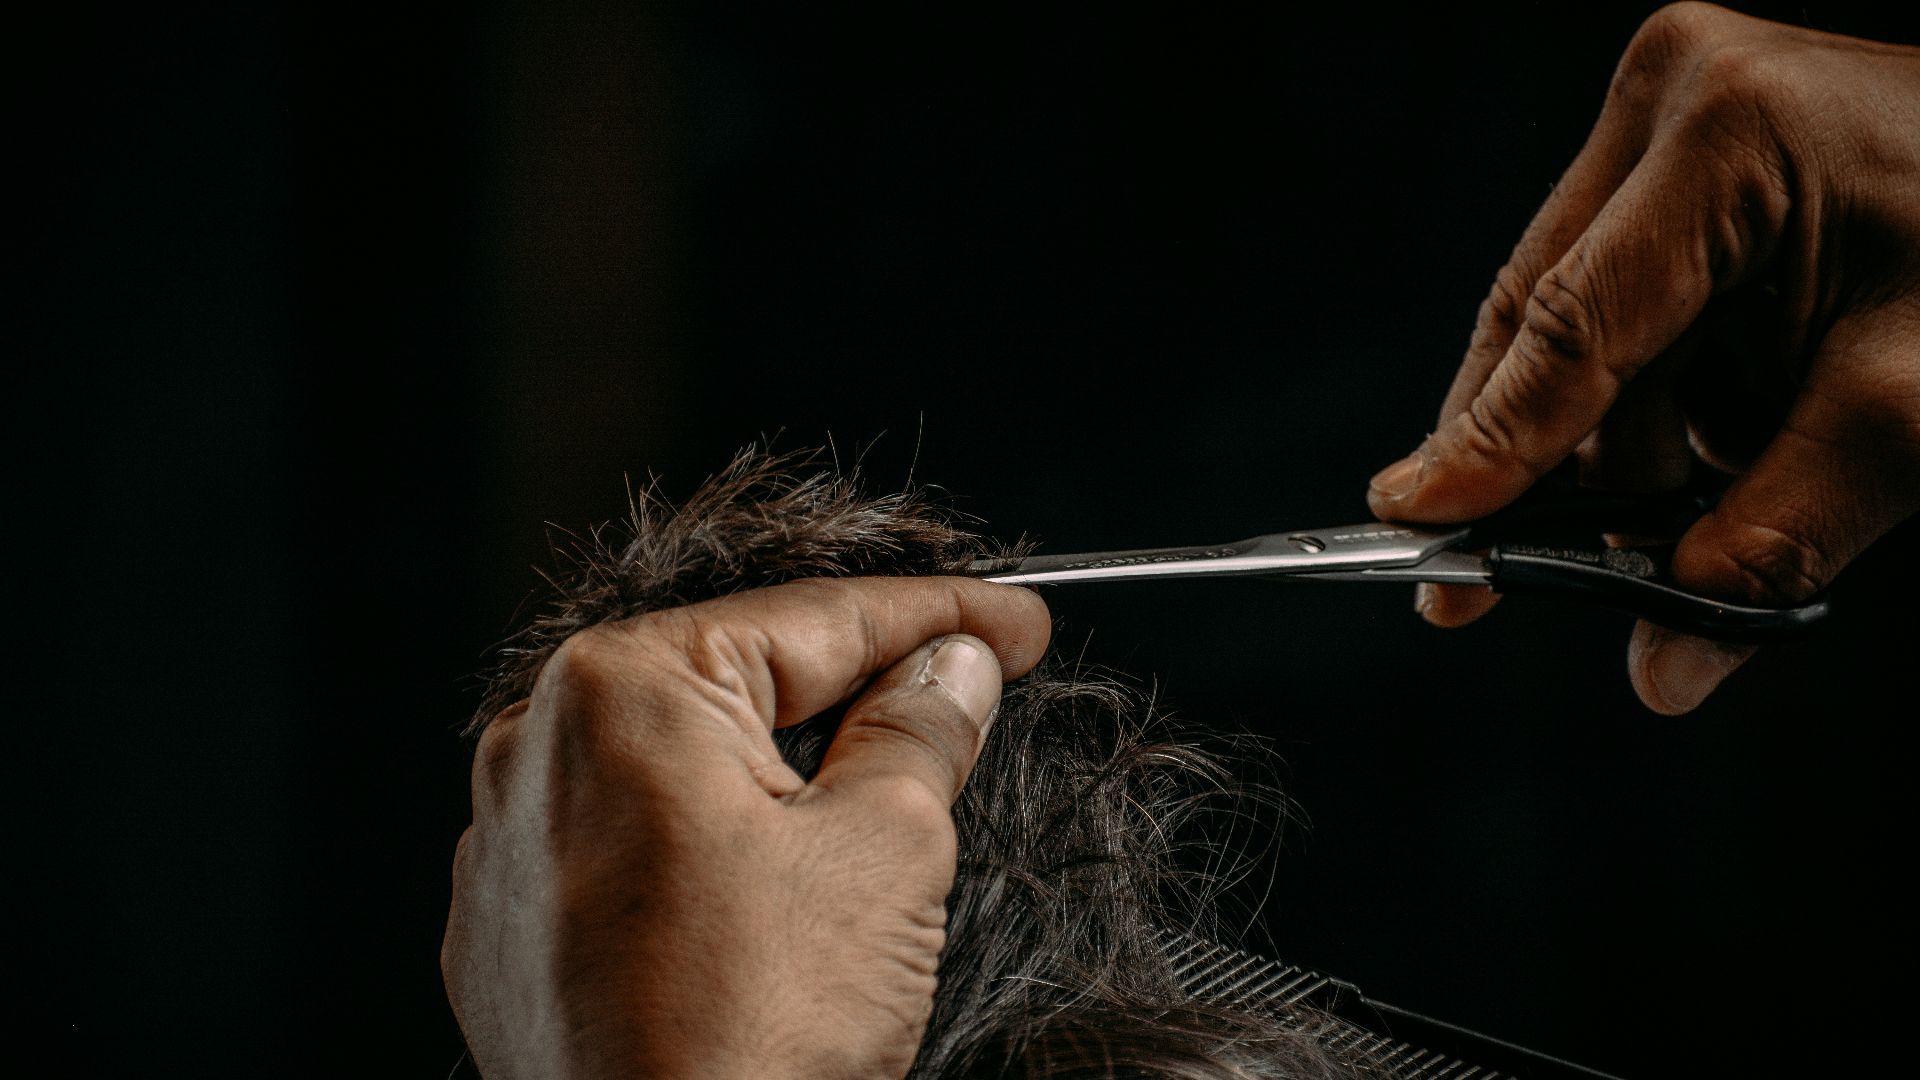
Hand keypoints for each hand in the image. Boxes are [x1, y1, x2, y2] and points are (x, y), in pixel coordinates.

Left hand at [442, 577, 1051, 1079]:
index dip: (940, 614)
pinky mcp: (512, 930)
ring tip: (880, 795)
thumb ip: (920, 730)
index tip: (1010, 622)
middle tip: (965, 692)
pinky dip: (708, 839)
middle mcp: (538, 749)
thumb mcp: (885, 850)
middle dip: (857, 686)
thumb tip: (950, 671)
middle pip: (738, 681)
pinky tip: (775, 882)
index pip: (814, 620)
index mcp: (622, 692)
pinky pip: (629, 840)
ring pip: (681, 762)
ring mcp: (512, 844)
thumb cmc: (751, 1037)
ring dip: (780, 767)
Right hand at [1366, 3, 1919, 713]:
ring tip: (1665, 531)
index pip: (1573, 323)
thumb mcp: (1908, 414)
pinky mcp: (1689, 156)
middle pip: (1543, 321)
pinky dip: (1649, 401)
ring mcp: (1677, 118)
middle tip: (1477, 580)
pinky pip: (1621, 304)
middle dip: (1531, 466)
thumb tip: (1662, 657)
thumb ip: (1776, 539)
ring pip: (1573, 326)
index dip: (1491, 445)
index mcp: (1728, 131)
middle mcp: (1676, 99)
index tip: (1421, 526)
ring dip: (1608, 444)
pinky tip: (1694, 459)